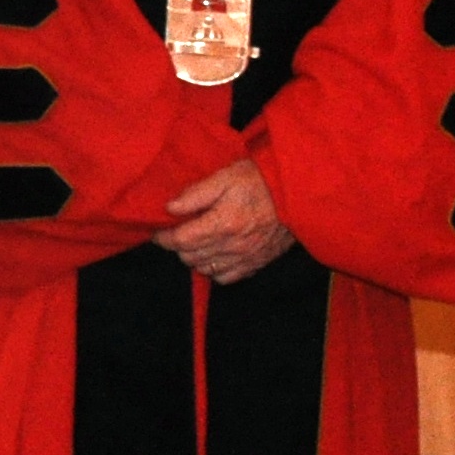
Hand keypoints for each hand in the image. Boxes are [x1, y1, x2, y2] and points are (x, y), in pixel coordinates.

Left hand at [157, 158, 295, 283]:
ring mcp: (244, 258)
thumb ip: (196, 194)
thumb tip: (171, 208)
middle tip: (178, 232)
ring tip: (195, 243)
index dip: (164, 237)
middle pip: (190, 256)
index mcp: (222, 223)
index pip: (181, 240)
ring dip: (194, 258)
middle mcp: (232, 246)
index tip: (158, 231)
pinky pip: (226, 278)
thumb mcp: (225, 177)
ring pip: (205, 269)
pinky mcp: (256, 263)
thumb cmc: (260, 181)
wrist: (296, 194)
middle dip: (178, 246)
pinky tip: (214, 255)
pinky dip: (214, 270)